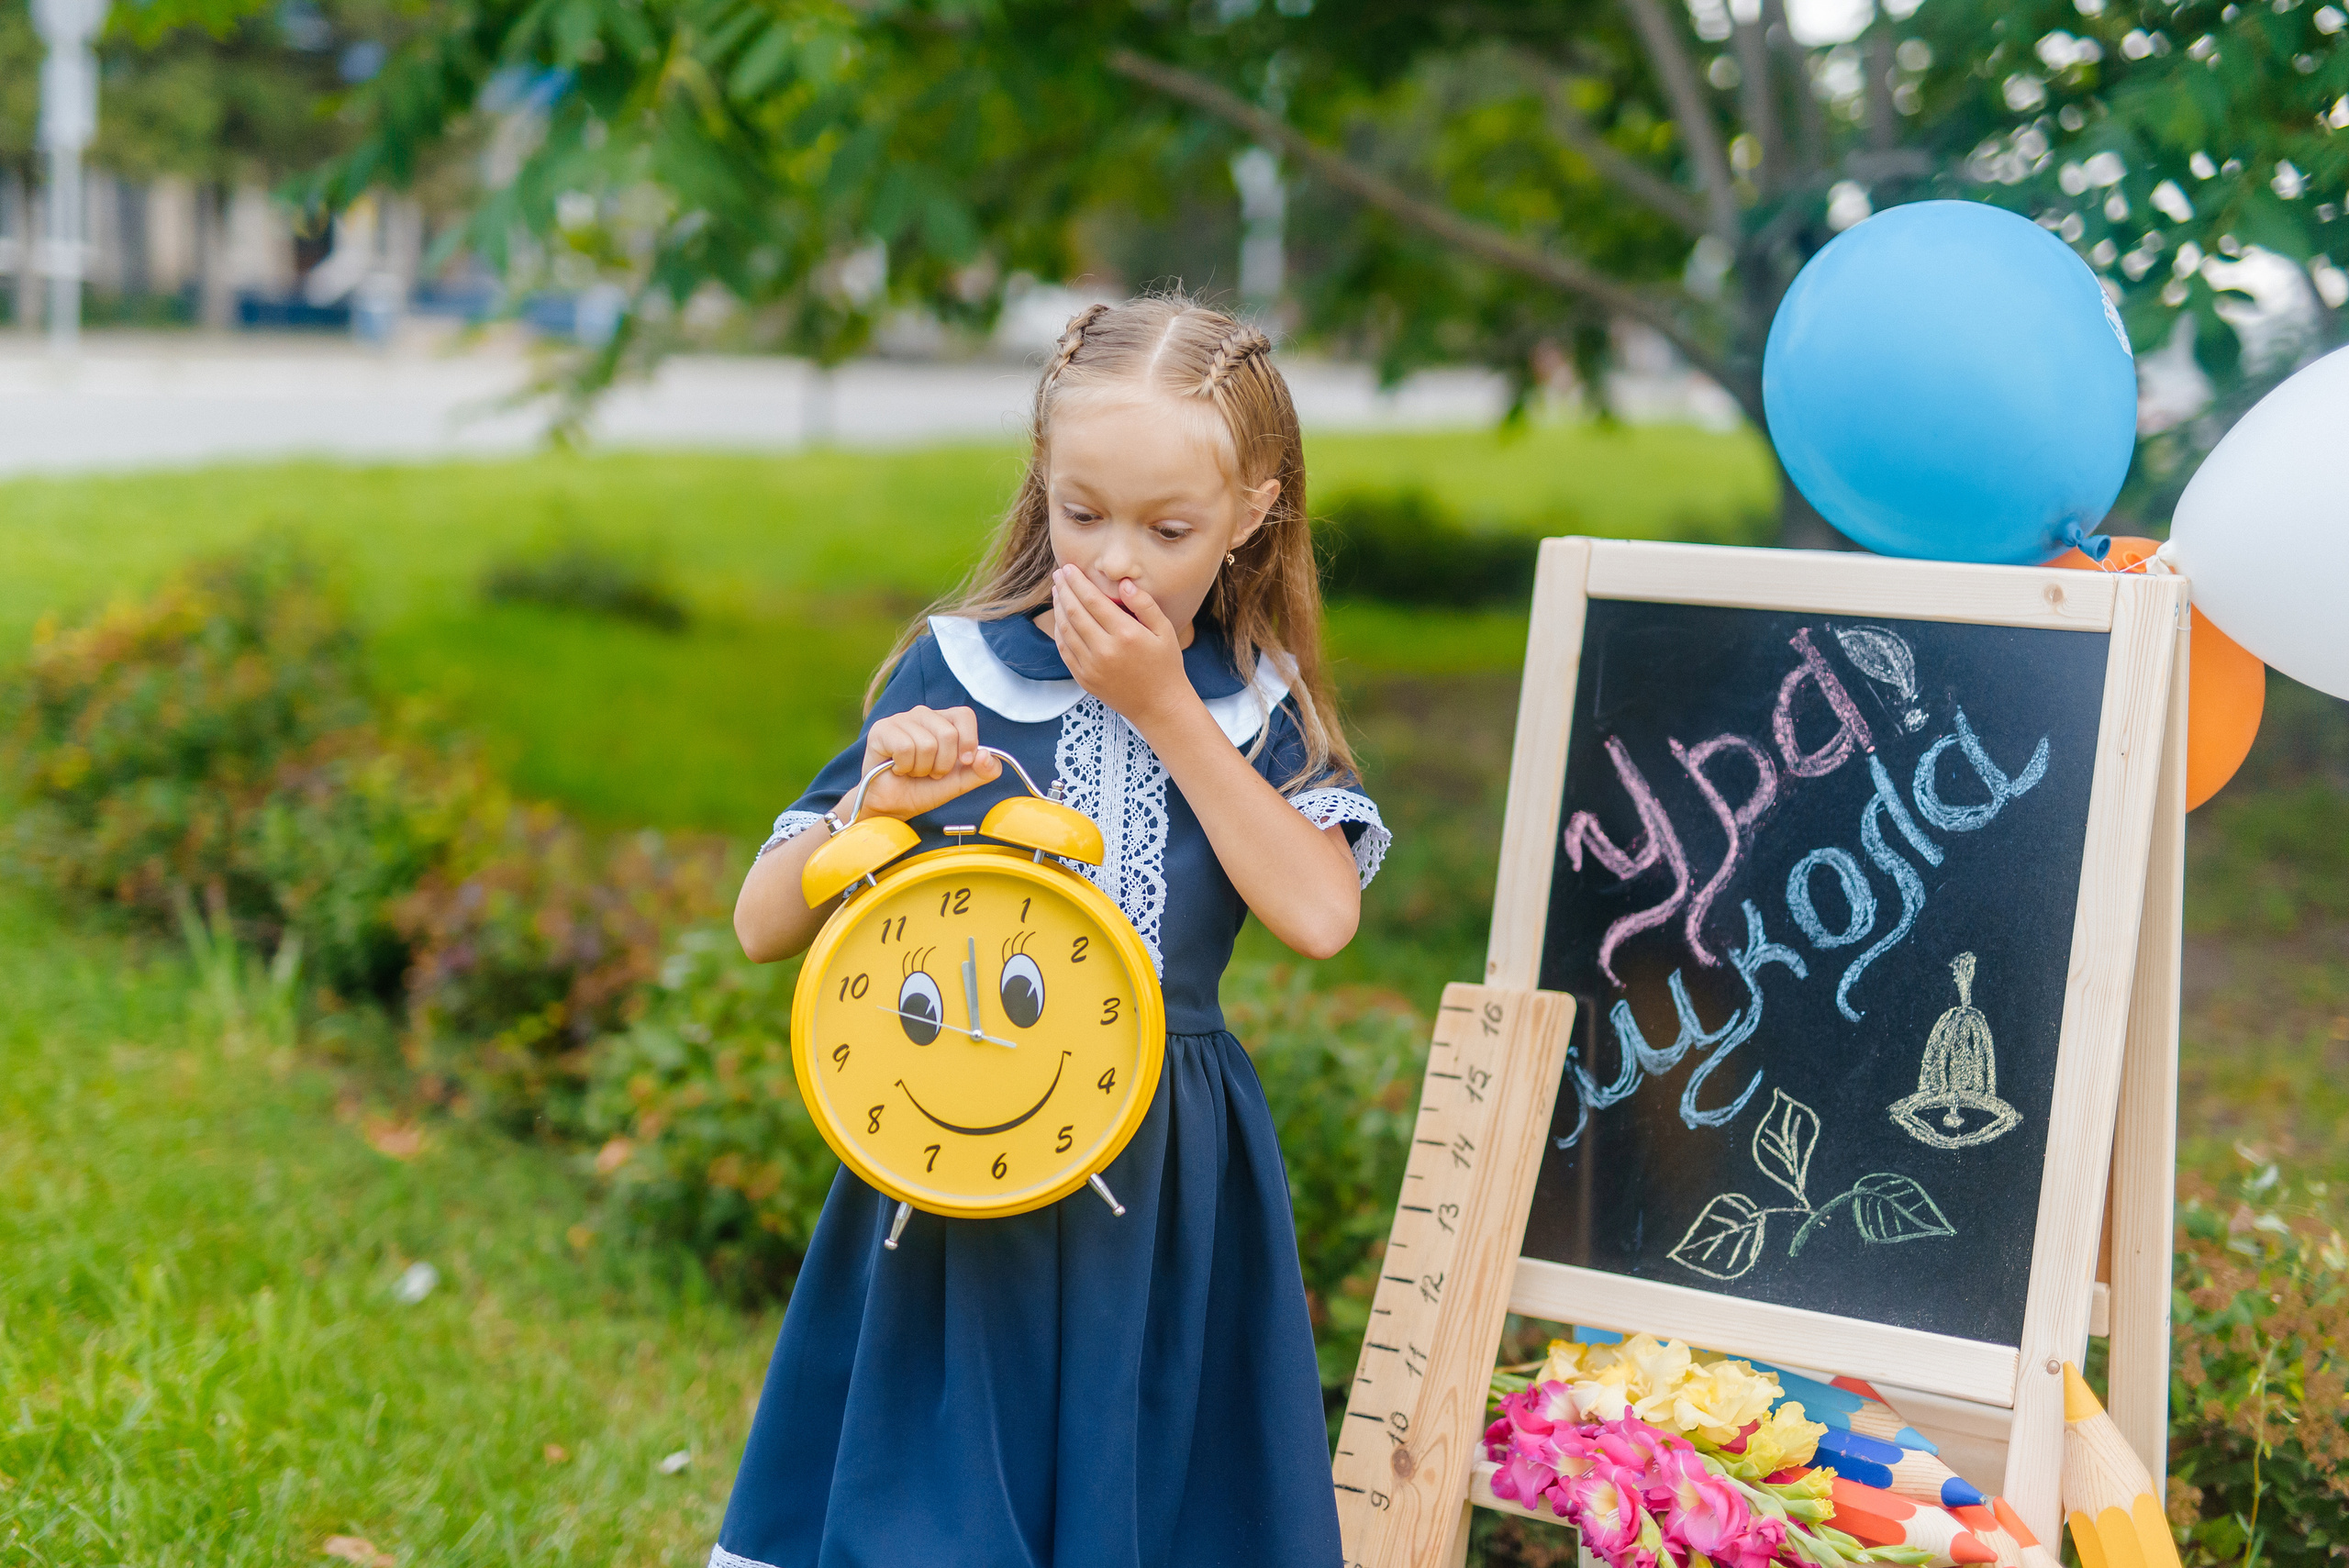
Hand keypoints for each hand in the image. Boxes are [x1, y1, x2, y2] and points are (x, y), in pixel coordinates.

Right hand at [856, 705, 1000, 820]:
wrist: (893, 806)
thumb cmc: (924, 789)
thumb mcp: (961, 782)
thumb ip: (983, 771)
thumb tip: (986, 755)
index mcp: (943, 722)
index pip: (964, 715)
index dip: (969, 741)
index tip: (964, 762)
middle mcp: (923, 715)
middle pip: (948, 734)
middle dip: (943, 764)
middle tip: (930, 773)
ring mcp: (901, 720)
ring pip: (927, 744)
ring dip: (922, 769)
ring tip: (912, 771)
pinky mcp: (882, 730)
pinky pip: (905, 748)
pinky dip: (904, 767)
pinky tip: (897, 768)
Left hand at [1049, 565, 1194, 728]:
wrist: (1159, 705)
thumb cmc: (1165, 665)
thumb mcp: (1165, 630)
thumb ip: (1144, 604)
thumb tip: (1123, 583)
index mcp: (1126, 634)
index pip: (1093, 600)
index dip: (1077, 582)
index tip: (1068, 568)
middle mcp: (1105, 650)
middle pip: (1074, 612)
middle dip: (1064, 589)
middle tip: (1058, 575)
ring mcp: (1092, 666)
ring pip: (1065, 630)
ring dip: (1058, 608)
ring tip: (1057, 592)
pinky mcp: (1084, 678)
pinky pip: (1064, 650)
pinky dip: (1058, 631)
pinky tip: (1060, 618)